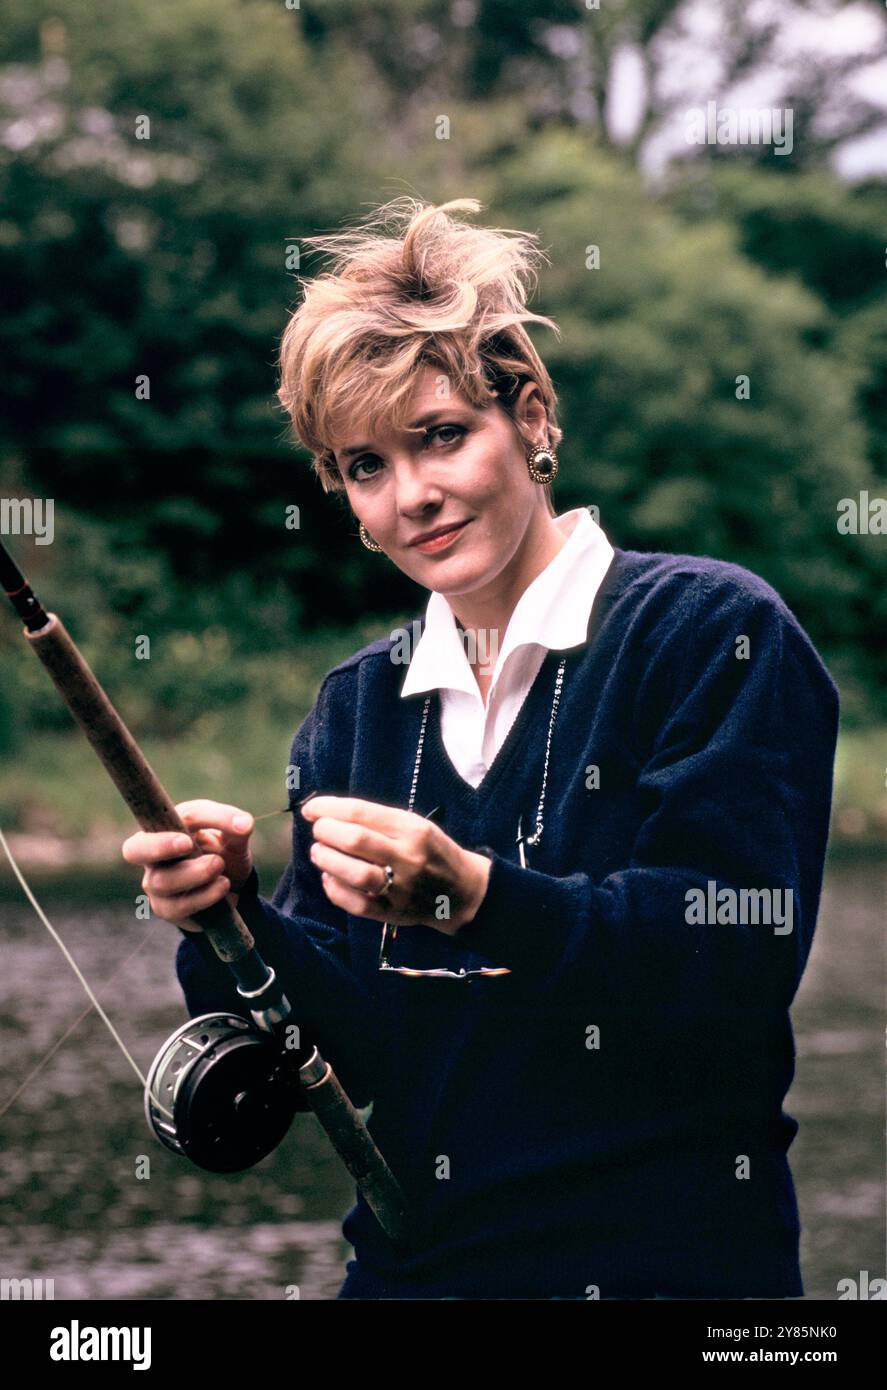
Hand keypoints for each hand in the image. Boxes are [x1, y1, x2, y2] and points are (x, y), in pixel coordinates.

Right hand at [120, 800, 254, 930]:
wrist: (233, 885)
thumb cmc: (223, 849)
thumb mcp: (233, 834)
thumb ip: (235, 825)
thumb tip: (244, 823)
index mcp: (164, 827)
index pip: (155, 820)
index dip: (168, 829)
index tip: (189, 837)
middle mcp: (152, 855)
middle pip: (133, 850)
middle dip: (159, 846)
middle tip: (187, 845)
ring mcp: (156, 883)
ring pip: (163, 881)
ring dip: (197, 873)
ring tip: (221, 868)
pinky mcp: (167, 909)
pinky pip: (179, 906)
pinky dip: (205, 896)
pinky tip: (223, 888)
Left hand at [302, 795, 490, 934]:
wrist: (462, 892)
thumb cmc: (432, 852)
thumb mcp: (415, 826)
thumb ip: (379, 821)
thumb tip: (330, 813)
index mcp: (414, 829)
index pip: (362, 812)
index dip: (329, 808)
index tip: (311, 809)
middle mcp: (408, 857)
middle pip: (356, 840)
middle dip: (326, 831)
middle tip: (318, 830)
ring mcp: (402, 888)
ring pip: (355, 873)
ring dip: (327, 859)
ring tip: (318, 852)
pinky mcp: (394, 913)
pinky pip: (357, 903)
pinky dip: (335, 889)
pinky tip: (329, 878)